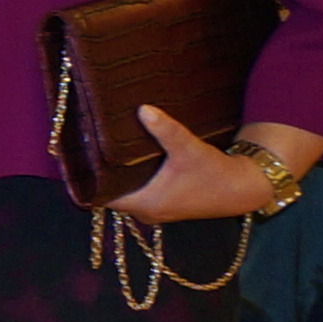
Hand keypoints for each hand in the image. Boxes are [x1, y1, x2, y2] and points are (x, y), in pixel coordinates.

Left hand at [104, 107, 310, 224]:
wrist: (243, 188)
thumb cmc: (214, 172)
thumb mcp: (188, 148)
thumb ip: (166, 130)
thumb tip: (143, 109)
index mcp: (145, 204)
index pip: (101, 196)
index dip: (89, 179)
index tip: (79, 157)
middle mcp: (146, 212)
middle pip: (110, 193)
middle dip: (101, 173)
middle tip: (88, 146)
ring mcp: (156, 210)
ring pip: (125, 192)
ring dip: (117, 176)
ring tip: (103, 149)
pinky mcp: (165, 204)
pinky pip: (138, 191)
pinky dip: (131, 179)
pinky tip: (126, 159)